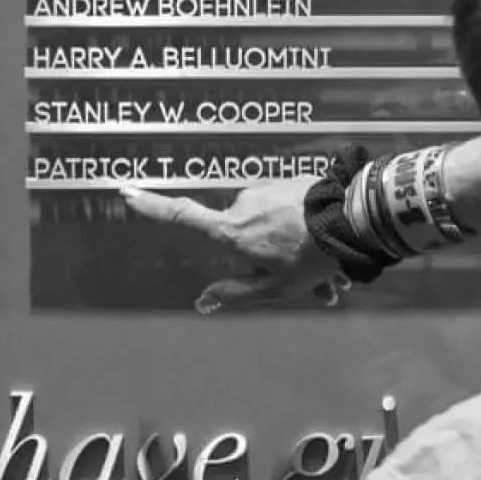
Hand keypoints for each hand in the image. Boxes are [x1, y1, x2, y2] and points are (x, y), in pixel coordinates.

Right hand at [117, 178, 346, 313]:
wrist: (353, 220)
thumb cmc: (311, 258)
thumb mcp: (275, 286)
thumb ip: (237, 293)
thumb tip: (202, 300)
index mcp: (232, 229)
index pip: (182, 215)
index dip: (153, 206)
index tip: (126, 191)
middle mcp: (245, 203)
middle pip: (246, 232)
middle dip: (269, 254)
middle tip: (303, 280)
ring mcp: (270, 188)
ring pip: (274, 222)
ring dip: (296, 245)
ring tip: (329, 273)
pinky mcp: (293, 179)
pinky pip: (294, 208)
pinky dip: (308, 229)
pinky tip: (336, 250)